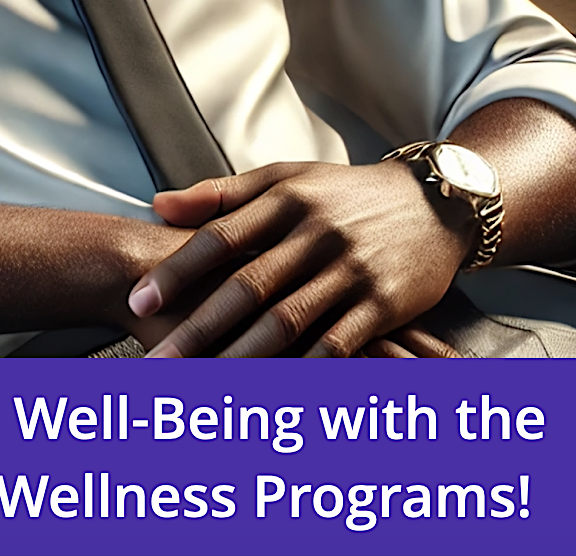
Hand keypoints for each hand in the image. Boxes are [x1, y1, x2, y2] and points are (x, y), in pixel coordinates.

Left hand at [125, 161, 473, 357]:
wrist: (436, 202)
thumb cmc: (346, 194)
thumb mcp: (285, 178)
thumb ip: (221, 194)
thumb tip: (158, 203)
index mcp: (284, 199)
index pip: (220, 237)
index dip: (178, 270)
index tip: (139, 298)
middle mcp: (314, 233)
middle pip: (246, 286)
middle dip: (198, 328)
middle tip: (158, 360)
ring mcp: (349, 269)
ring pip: (286, 321)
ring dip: (241, 360)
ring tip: (203, 389)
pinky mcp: (382, 303)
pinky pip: (337, 344)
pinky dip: (305, 372)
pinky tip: (275, 397)